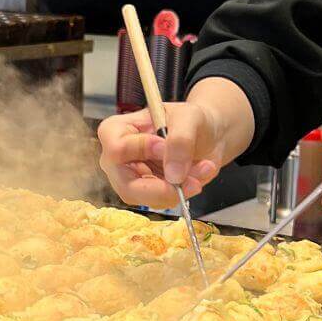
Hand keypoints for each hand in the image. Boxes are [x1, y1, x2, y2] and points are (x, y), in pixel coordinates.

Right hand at [97, 78, 254, 208]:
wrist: (206, 135)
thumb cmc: (189, 119)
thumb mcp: (188, 118)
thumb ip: (180, 141)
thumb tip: (173, 175)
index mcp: (115, 131)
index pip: (118, 150)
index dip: (144, 152)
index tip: (167, 147)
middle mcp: (117, 159)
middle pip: (127, 186)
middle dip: (164, 187)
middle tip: (193, 182)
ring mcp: (130, 179)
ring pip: (146, 199)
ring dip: (179, 188)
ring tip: (201, 170)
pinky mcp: (146, 193)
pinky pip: (161, 202)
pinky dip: (183, 192)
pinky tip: (196, 177)